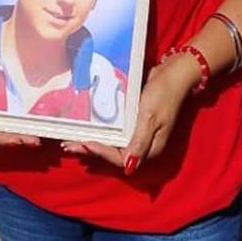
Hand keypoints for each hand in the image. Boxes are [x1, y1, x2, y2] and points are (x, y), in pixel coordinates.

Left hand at [62, 52, 193, 173]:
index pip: (119, 158)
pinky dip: (101, 130)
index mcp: (149, 149)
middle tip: (67, 145)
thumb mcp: (150, 117)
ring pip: (111, 143)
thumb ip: (138, 142)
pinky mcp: (134, 122)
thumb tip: (128, 167)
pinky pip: (115, 131)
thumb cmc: (164, 94)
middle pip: (112, 153)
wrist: (174, 72)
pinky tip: (86, 127)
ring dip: (91, 141)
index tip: (84, 144)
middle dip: (90, 150)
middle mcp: (142, 145)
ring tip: (70, 140)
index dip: (101, 153)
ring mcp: (137, 133)